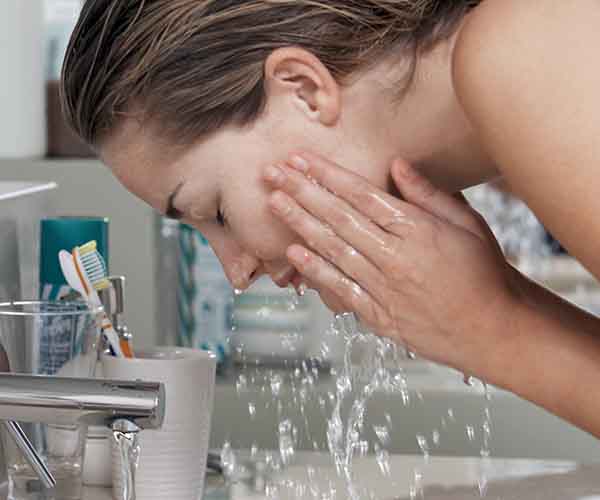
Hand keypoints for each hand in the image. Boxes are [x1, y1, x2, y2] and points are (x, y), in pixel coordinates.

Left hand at [262, 152, 520, 376]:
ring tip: (274, 202)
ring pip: (333, 248)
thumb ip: (428, 194)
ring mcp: (384, 287)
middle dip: (302, 191)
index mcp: (416, 229)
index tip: (301, 159)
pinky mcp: (379, 315)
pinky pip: (341, 289)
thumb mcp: (467, 223)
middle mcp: (394, 255)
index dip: (327, 174)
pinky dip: (316, 270)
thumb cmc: (483, 272)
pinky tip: (293, 253)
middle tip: (273, 172)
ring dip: (300, 223)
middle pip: (338, 217)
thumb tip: (396, 164)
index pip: (361, 193)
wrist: (493, 329)